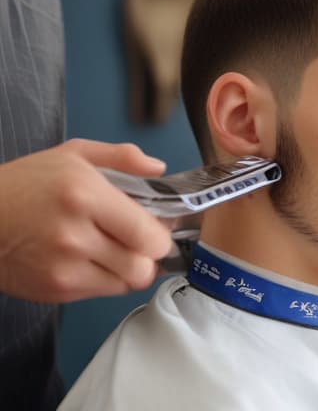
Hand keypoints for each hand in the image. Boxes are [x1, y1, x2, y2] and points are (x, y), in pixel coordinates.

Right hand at [0, 139, 176, 302]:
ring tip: (117, 249)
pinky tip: (95, 259)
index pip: (147, 234)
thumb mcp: (74, 154)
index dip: (161, 235)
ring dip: (131, 268)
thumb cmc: (25, 184)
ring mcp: (64, 267)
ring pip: (128, 284)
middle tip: (141, 242)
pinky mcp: (56, 290)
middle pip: (143, 267)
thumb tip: (159, 169)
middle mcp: (76, 235)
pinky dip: (109, 278)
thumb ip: (122, 157)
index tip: (158, 227)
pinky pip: (104, 292)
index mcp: (86, 195)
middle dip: (150, 255)